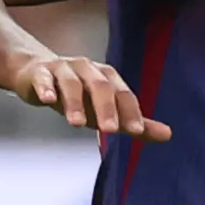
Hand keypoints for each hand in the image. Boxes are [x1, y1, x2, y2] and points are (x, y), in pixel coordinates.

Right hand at [14, 55, 171, 140]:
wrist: (37, 74)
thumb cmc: (78, 96)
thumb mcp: (106, 110)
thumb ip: (134, 123)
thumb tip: (168, 135)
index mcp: (107, 78)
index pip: (123, 94)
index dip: (130, 112)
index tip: (136, 131)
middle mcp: (88, 70)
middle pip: (100, 87)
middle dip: (106, 108)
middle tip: (110, 130)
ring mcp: (63, 69)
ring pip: (71, 83)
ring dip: (75, 102)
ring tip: (77, 124)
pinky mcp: (40, 73)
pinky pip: (43, 79)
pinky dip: (46, 88)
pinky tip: (48, 100)